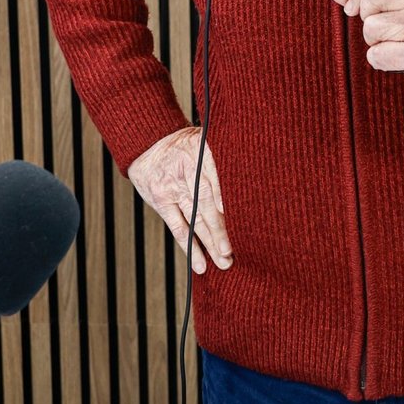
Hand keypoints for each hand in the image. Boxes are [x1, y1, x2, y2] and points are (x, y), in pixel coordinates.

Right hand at [127, 127, 231, 274]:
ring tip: (223, 262)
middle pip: (206, 203)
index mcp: (201, 151)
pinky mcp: (162, 201)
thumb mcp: (205, 140)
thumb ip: (225, 157)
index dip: (225, 198)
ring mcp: (172, 187)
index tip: (240, 217)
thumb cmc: (185, 145)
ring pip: (194, 219)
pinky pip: (177, 227)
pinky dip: (189, 246)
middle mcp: (187, 170)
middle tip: (233, 250)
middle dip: (220, 229)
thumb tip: (255, 176)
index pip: (216, 177)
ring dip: (209, 243)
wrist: (148, 143)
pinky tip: (199, 263)